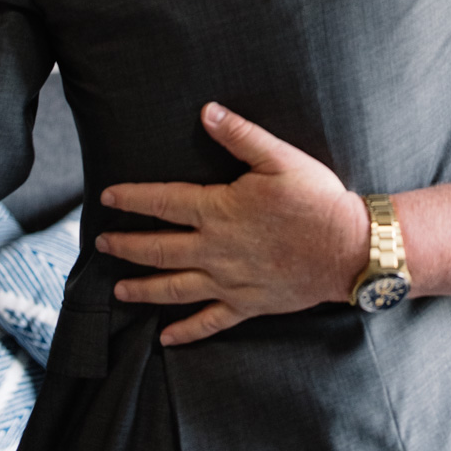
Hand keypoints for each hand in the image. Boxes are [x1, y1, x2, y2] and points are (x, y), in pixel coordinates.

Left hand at [97, 104, 369, 343]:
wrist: (348, 248)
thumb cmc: (316, 200)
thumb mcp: (279, 157)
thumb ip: (240, 135)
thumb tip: (207, 112)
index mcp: (220, 211)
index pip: (164, 202)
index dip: (133, 198)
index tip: (107, 197)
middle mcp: (216, 250)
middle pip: (158, 250)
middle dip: (126, 245)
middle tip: (101, 243)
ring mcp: (229, 282)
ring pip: (174, 289)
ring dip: (142, 289)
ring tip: (118, 289)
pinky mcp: (248, 305)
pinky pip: (209, 323)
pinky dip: (185, 332)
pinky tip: (166, 338)